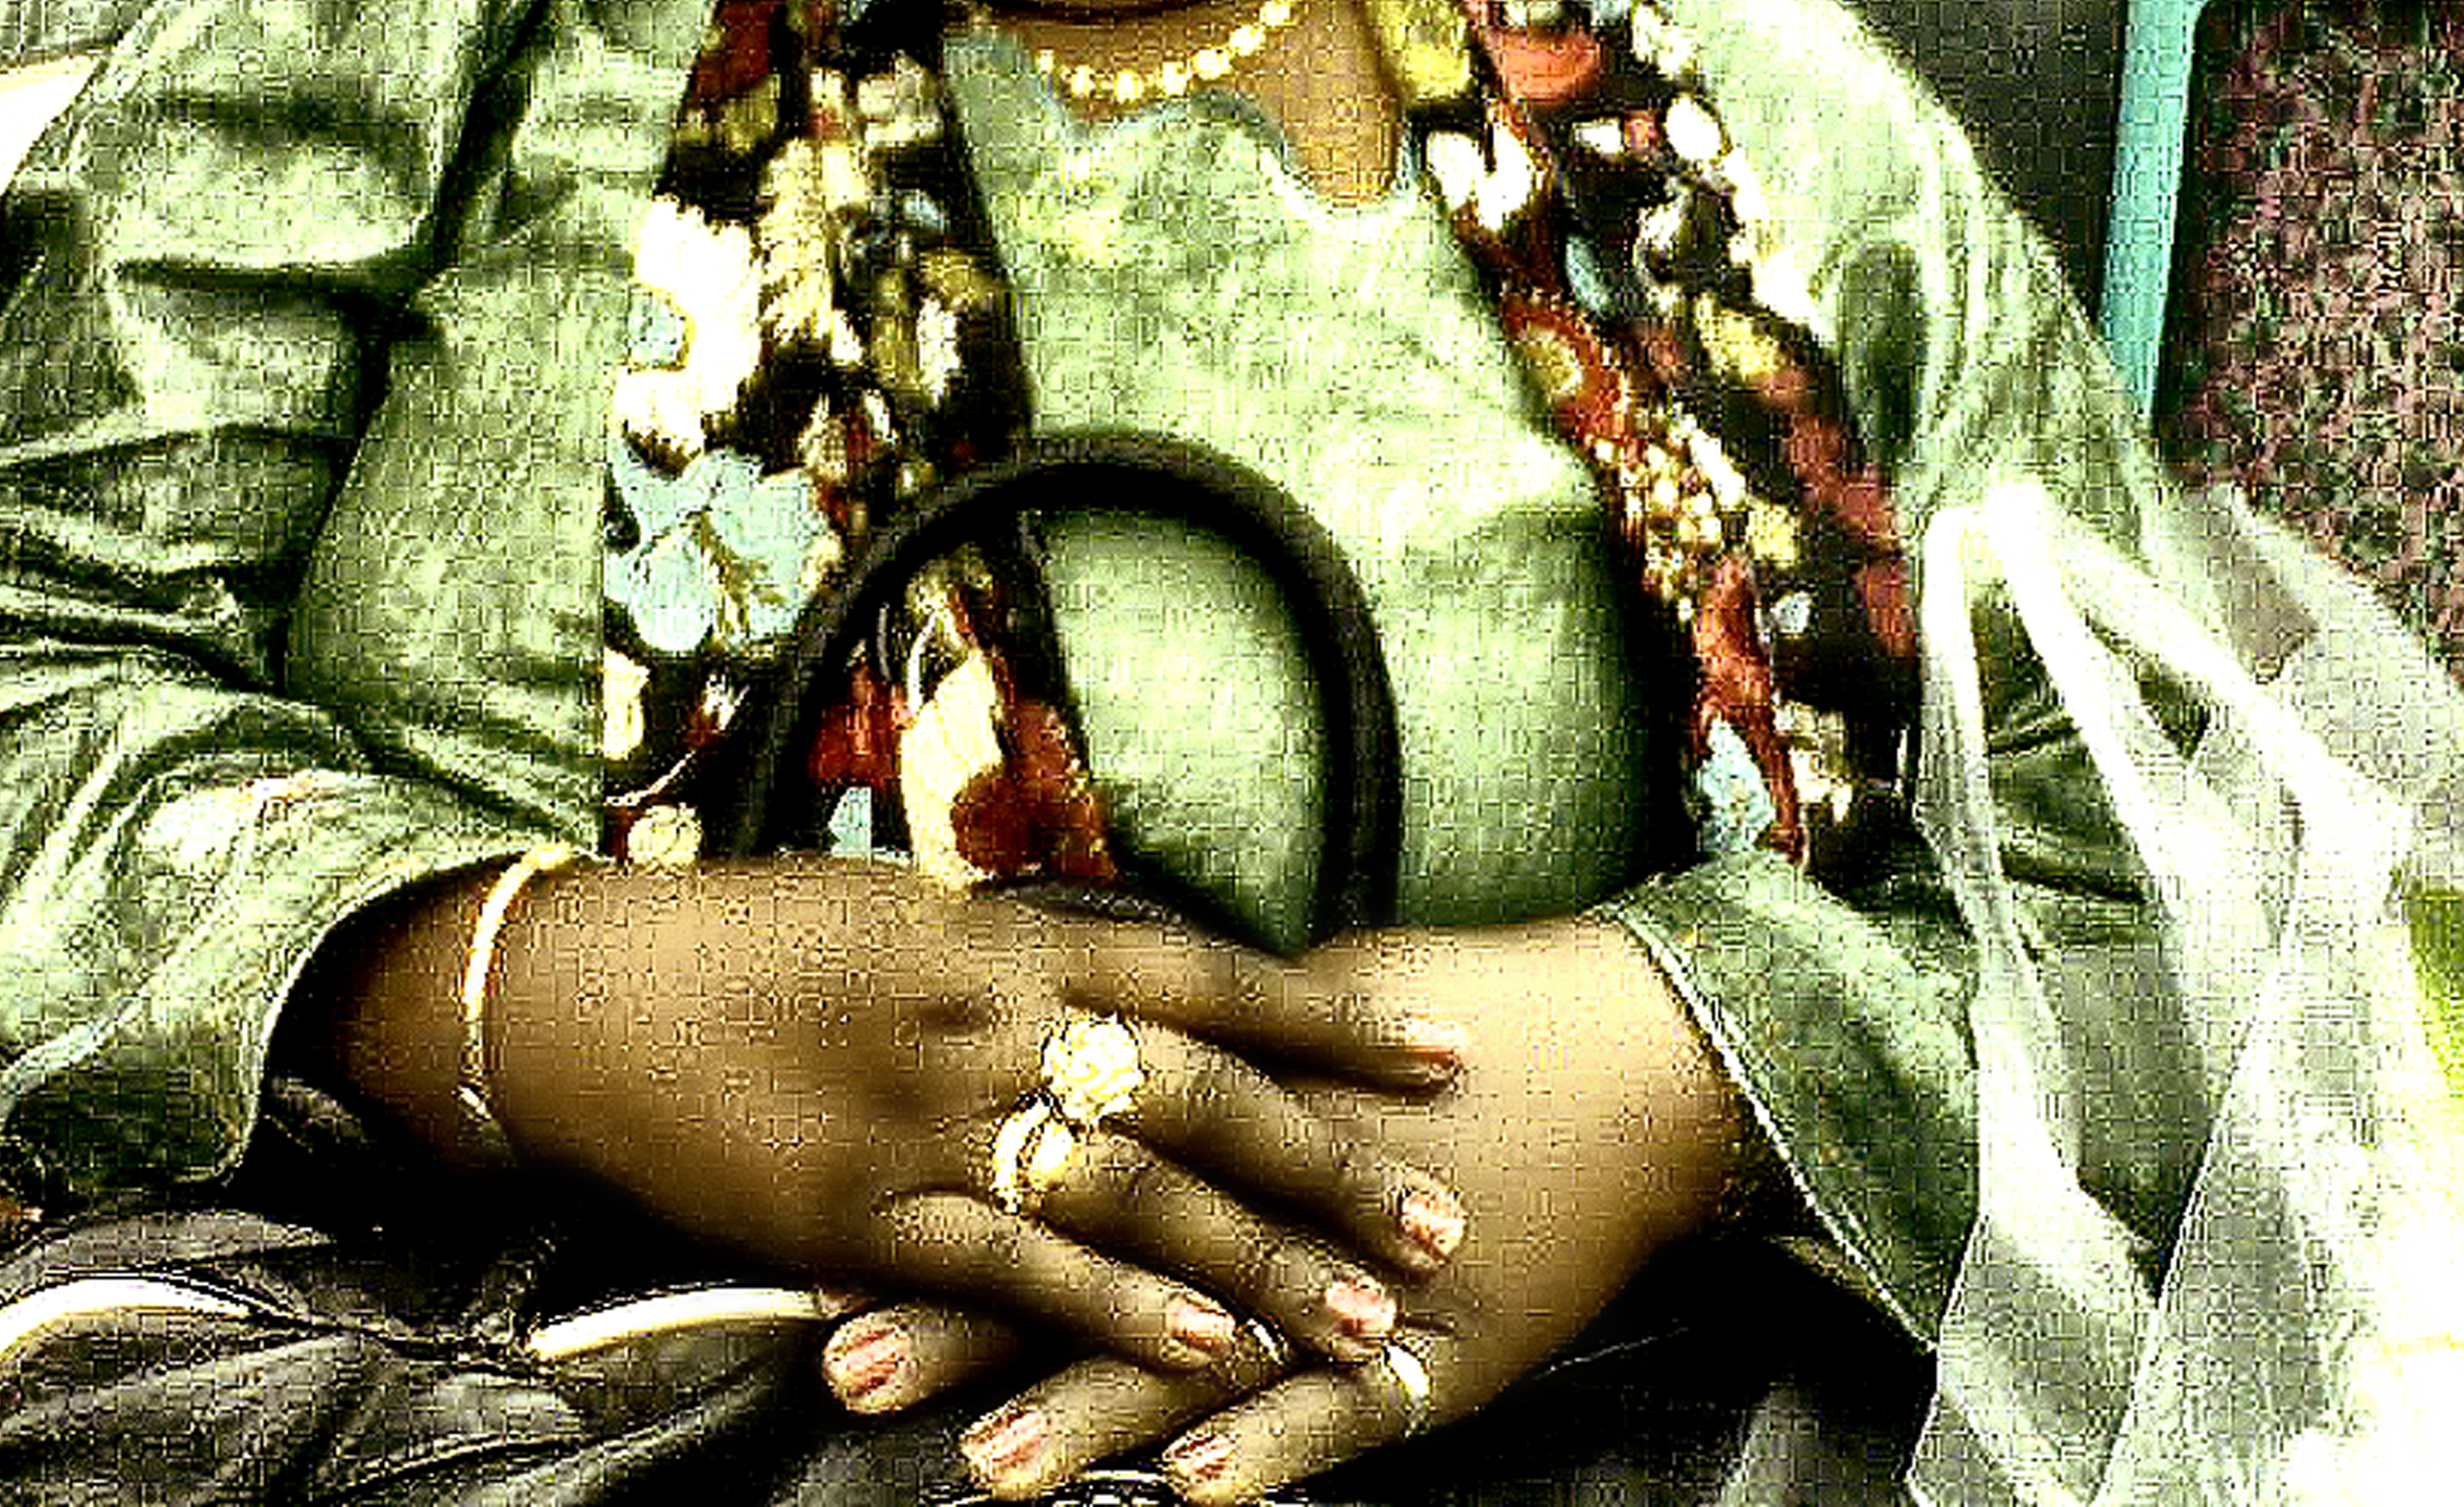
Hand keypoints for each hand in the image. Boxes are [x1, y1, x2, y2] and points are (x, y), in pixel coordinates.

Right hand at [314, 858, 1466, 1379]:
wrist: (591, 994)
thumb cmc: (743, 946)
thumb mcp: (898, 920)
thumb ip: (1009, 954)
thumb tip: (1106, 977)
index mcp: (1007, 935)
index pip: (1208, 976)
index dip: (1330, 1015)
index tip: (1440, 1049)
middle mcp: (996, 1018)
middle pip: (1203, 1096)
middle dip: (1330, 1166)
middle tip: (1438, 1222)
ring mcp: (936, 1118)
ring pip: (1138, 1195)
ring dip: (1260, 1266)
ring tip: (1363, 1322)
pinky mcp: (870, 1212)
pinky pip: (1023, 1267)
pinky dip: (1120, 1310)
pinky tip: (1202, 1355)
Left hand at [835, 918, 1748, 1499]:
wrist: (1639, 1058)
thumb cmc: (1474, 1019)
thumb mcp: (1313, 1005)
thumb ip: (1193, 1040)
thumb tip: (1078, 1034)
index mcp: (1229, 1083)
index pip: (1057, 1143)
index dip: (942, 1190)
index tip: (823, 1225)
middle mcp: (1271, 1182)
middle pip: (1096, 1257)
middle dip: (968, 1317)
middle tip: (846, 1359)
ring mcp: (1351, 1276)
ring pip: (1196, 1354)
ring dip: (1082, 1413)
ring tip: (978, 1468)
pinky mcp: (1434, 1352)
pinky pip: (1339, 1417)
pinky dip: (1264, 1455)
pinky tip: (1187, 1496)